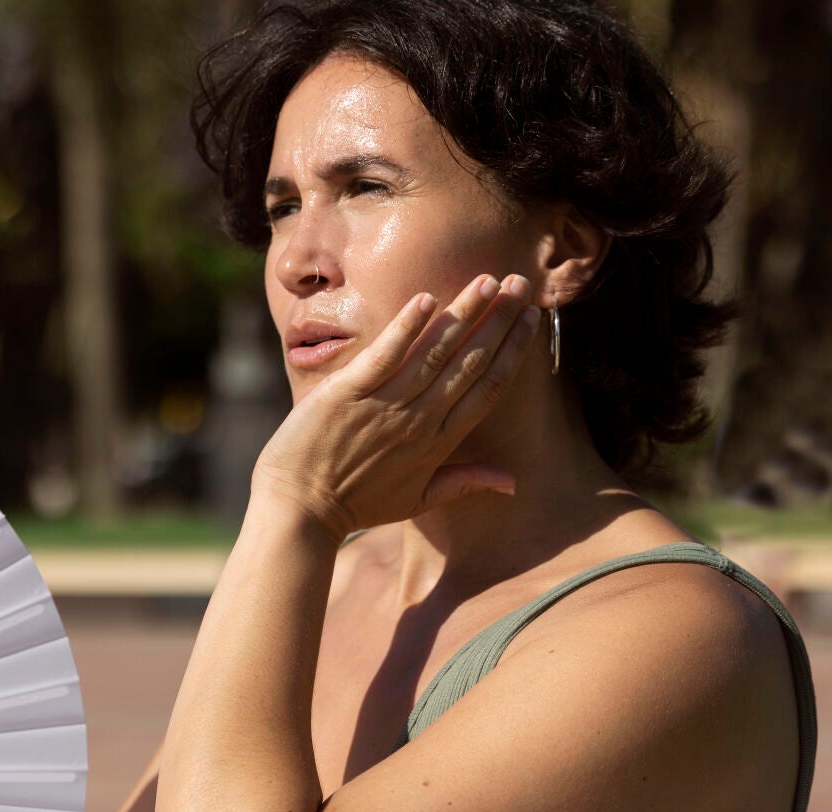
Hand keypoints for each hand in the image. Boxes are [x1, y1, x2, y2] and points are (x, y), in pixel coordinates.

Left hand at [252, 273, 540, 540]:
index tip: (531, 318)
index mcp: (439, 444)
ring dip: (465, 313)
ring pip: (436, 352)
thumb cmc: (356, 505)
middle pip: (471, 362)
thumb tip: (513, 483)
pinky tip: (427, 299)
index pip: (488, 388)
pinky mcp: (348, 392)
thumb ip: (465, 483)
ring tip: (489, 280)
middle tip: (521, 282)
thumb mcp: (417, 500)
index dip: (513, 350)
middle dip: (499, 320)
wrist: (299, 511)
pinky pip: (385, 355)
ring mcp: (384, 405)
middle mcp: (419, 421)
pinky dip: (406, 328)